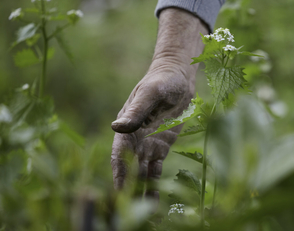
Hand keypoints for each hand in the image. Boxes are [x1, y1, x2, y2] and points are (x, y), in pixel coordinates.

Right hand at [110, 8, 207, 202]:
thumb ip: (136, 111)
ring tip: (145, 214)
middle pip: (129, 170)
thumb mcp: (149, 93)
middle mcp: (134, 141)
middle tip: (131, 213)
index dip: (118, 175)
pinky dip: (154, 185)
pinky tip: (155, 202)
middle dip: (129, 191)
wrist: (177, 78)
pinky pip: (156, 170)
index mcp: (127, 129)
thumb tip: (116, 127)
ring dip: (141, 193)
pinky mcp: (160, 149)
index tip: (119, 194)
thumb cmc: (161, 81)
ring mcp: (147, 147)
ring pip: (141, 174)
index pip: (119, 157)